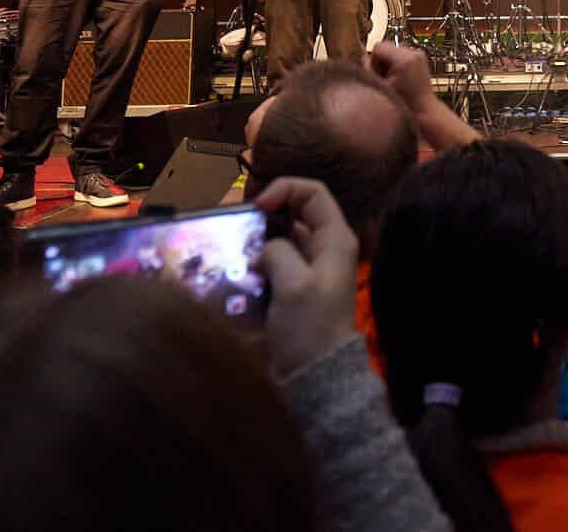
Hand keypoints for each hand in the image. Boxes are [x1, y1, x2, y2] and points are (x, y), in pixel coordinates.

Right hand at [253, 176, 360, 377]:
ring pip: (281, 240)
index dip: (284, 190)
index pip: (313, 192)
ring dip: (258, 242)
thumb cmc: (310, 327)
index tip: (255, 208)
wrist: (316, 377)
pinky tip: (237, 273)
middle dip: (265, 216)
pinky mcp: (294, 290)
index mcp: (335, 239)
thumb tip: (264, 250)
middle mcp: (325, 249)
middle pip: (294, 213)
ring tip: (233, 252)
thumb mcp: (294, 284)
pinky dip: (257, 264)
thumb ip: (278, 252)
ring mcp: (309, 270)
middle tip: (237, 229)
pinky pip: (274, 265)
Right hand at [366, 41, 434, 118]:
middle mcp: (414, 53)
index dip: (373, 62)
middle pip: (386, 47)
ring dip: (389, 64)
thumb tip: (364, 59)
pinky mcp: (420, 59)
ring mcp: (419, 55)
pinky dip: (397, 65)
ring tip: (393, 81)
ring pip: (393, 52)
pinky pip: (401, 56)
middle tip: (385, 80)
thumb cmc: (403, 104)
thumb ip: (369, 71)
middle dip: (381, 62)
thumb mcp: (380, 88)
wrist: (423, 112)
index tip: (378, 76)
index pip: (378, 47)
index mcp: (405, 58)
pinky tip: (400, 79)